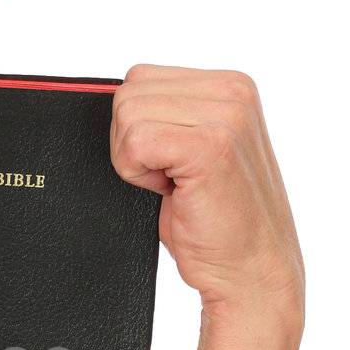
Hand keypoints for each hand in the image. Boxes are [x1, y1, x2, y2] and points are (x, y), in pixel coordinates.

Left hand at [111, 64, 304, 320]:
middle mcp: (233, 91)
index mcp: (230, 85)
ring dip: (136, 160)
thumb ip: (165, 114)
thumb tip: (99, 96)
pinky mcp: (210, 146)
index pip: (140, 79)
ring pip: (127, 115)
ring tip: (175, 185)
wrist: (250, 271)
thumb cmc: (217, 221)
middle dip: (132, 142)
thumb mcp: (191, 149)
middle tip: (170, 178)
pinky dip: (138, 173)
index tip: (170, 162)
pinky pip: (135, 142)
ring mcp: (226, 115)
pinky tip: (173, 192)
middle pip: (128, 93)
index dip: (137, 127)